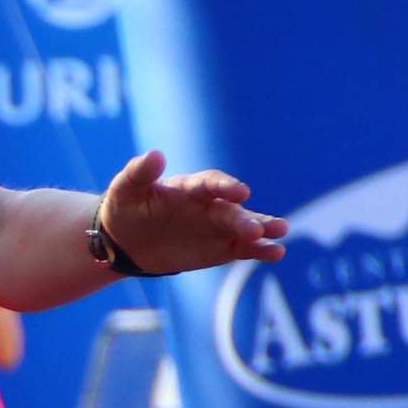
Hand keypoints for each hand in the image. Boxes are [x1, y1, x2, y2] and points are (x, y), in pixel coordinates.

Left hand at [93, 150, 287, 274]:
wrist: (126, 240)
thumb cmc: (127, 209)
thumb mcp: (126, 190)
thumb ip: (139, 174)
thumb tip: (153, 155)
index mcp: (190, 188)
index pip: (212, 184)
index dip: (226, 186)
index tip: (240, 192)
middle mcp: (210, 205)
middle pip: (232, 211)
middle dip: (245, 219)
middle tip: (258, 229)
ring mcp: (218, 226)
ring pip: (245, 227)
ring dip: (263, 230)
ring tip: (281, 234)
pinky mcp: (221, 248)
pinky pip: (243, 248)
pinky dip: (260, 250)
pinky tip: (276, 253)